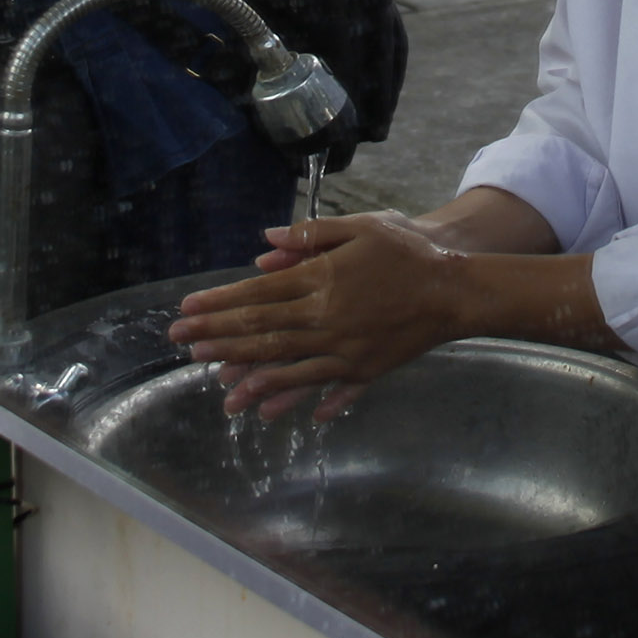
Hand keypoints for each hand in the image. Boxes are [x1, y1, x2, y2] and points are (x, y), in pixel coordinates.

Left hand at [173, 213, 472, 417]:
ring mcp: (343, 349)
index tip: (188, 311)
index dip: (219, 304)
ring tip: (216, 384)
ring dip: (247, 374)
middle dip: (218, 338)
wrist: (454, 290)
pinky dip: (297, 399)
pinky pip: (323, 387)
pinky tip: (272, 409)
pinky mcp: (363, 370)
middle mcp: (325, 318)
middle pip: (262, 330)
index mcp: (321, 280)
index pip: (258, 293)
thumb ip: (313, 234)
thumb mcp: (362, 228)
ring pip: (285, 365)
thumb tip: (266, 240)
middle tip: (183, 345)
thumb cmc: (407, 254)